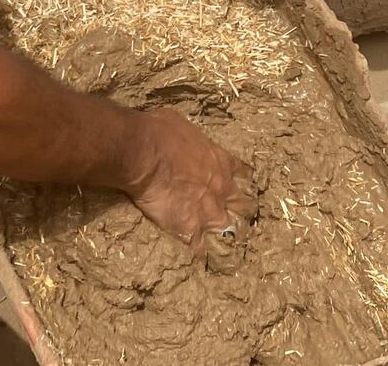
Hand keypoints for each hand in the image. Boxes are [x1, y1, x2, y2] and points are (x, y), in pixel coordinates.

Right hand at [122, 108, 254, 254]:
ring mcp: (209, 210)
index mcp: (220, 161)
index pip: (243, 173)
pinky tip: (202, 260)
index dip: (243, 181)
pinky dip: (200, 252)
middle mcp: (221, 188)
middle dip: (241, 211)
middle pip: (244, 205)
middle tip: (238, 218)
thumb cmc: (159, 131)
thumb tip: (183, 139)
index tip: (242, 187)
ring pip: (230, 230)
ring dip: (226, 236)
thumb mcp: (183, 126)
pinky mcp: (191, 228)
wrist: (144, 151)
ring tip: (228, 247)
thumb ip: (192, 141)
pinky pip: (201, 247)